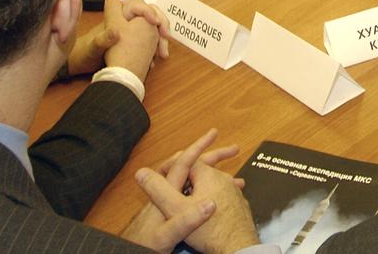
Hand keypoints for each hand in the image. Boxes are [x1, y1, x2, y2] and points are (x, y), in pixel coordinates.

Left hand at [66, 0, 168, 78]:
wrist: (81, 65)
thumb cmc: (84, 54)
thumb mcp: (93, 48)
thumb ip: (103, 40)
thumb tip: (116, 31)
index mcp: (117, 15)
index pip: (139, 5)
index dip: (149, 12)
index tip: (155, 23)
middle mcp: (126, 20)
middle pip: (151, 14)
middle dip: (161, 24)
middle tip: (166, 36)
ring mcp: (131, 30)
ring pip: (153, 27)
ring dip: (161, 38)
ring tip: (163, 53)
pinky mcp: (134, 40)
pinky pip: (151, 39)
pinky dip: (157, 47)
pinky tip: (157, 58)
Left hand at [131, 129, 258, 253]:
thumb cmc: (144, 248)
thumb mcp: (166, 236)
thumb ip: (185, 220)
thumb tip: (211, 203)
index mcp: (166, 193)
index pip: (183, 163)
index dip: (199, 147)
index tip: (213, 134)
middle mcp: (169, 194)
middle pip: (192, 168)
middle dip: (213, 157)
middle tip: (233, 151)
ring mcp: (172, 203)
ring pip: (196, 182)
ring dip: (215, 176)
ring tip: (234, 178)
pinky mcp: (175, 213)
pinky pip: (196, 195)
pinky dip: (211, 191)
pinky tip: (220, 198)